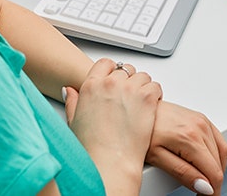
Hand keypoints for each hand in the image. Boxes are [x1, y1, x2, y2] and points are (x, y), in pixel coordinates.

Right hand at [64, 58, 162, 194]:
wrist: (109, 162)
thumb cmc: (92, 148)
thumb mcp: (73, 121)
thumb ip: (73, 101)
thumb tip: (70, 90)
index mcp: (91, 86)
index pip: (105, 64)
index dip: (113, 71)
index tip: (117, 79)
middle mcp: (110, 83)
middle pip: (125, 70)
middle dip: (129, 81)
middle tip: (129, 97)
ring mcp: (129, 89)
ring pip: (142, 76)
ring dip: (143, 87)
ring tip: (140, 103)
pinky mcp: (147, 98)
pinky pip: (155, 86)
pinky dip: (156, 94)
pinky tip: (150, 106)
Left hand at [147, 101, 226, 194]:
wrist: (135, 107)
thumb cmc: (142, 130)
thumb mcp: (158, 157)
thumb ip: (183, 173)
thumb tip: (204, 186)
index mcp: (191, 138)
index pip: (214, 172)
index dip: (212, 191)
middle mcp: (200, 126)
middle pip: (219, 163)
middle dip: (214, 182)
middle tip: (202, 193)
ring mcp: (202, 120)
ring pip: (222, 151)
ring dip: (217, 168)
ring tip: (204, 180)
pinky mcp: (201, 117)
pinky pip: (218, 138)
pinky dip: (217, 153)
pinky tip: (208, 161)